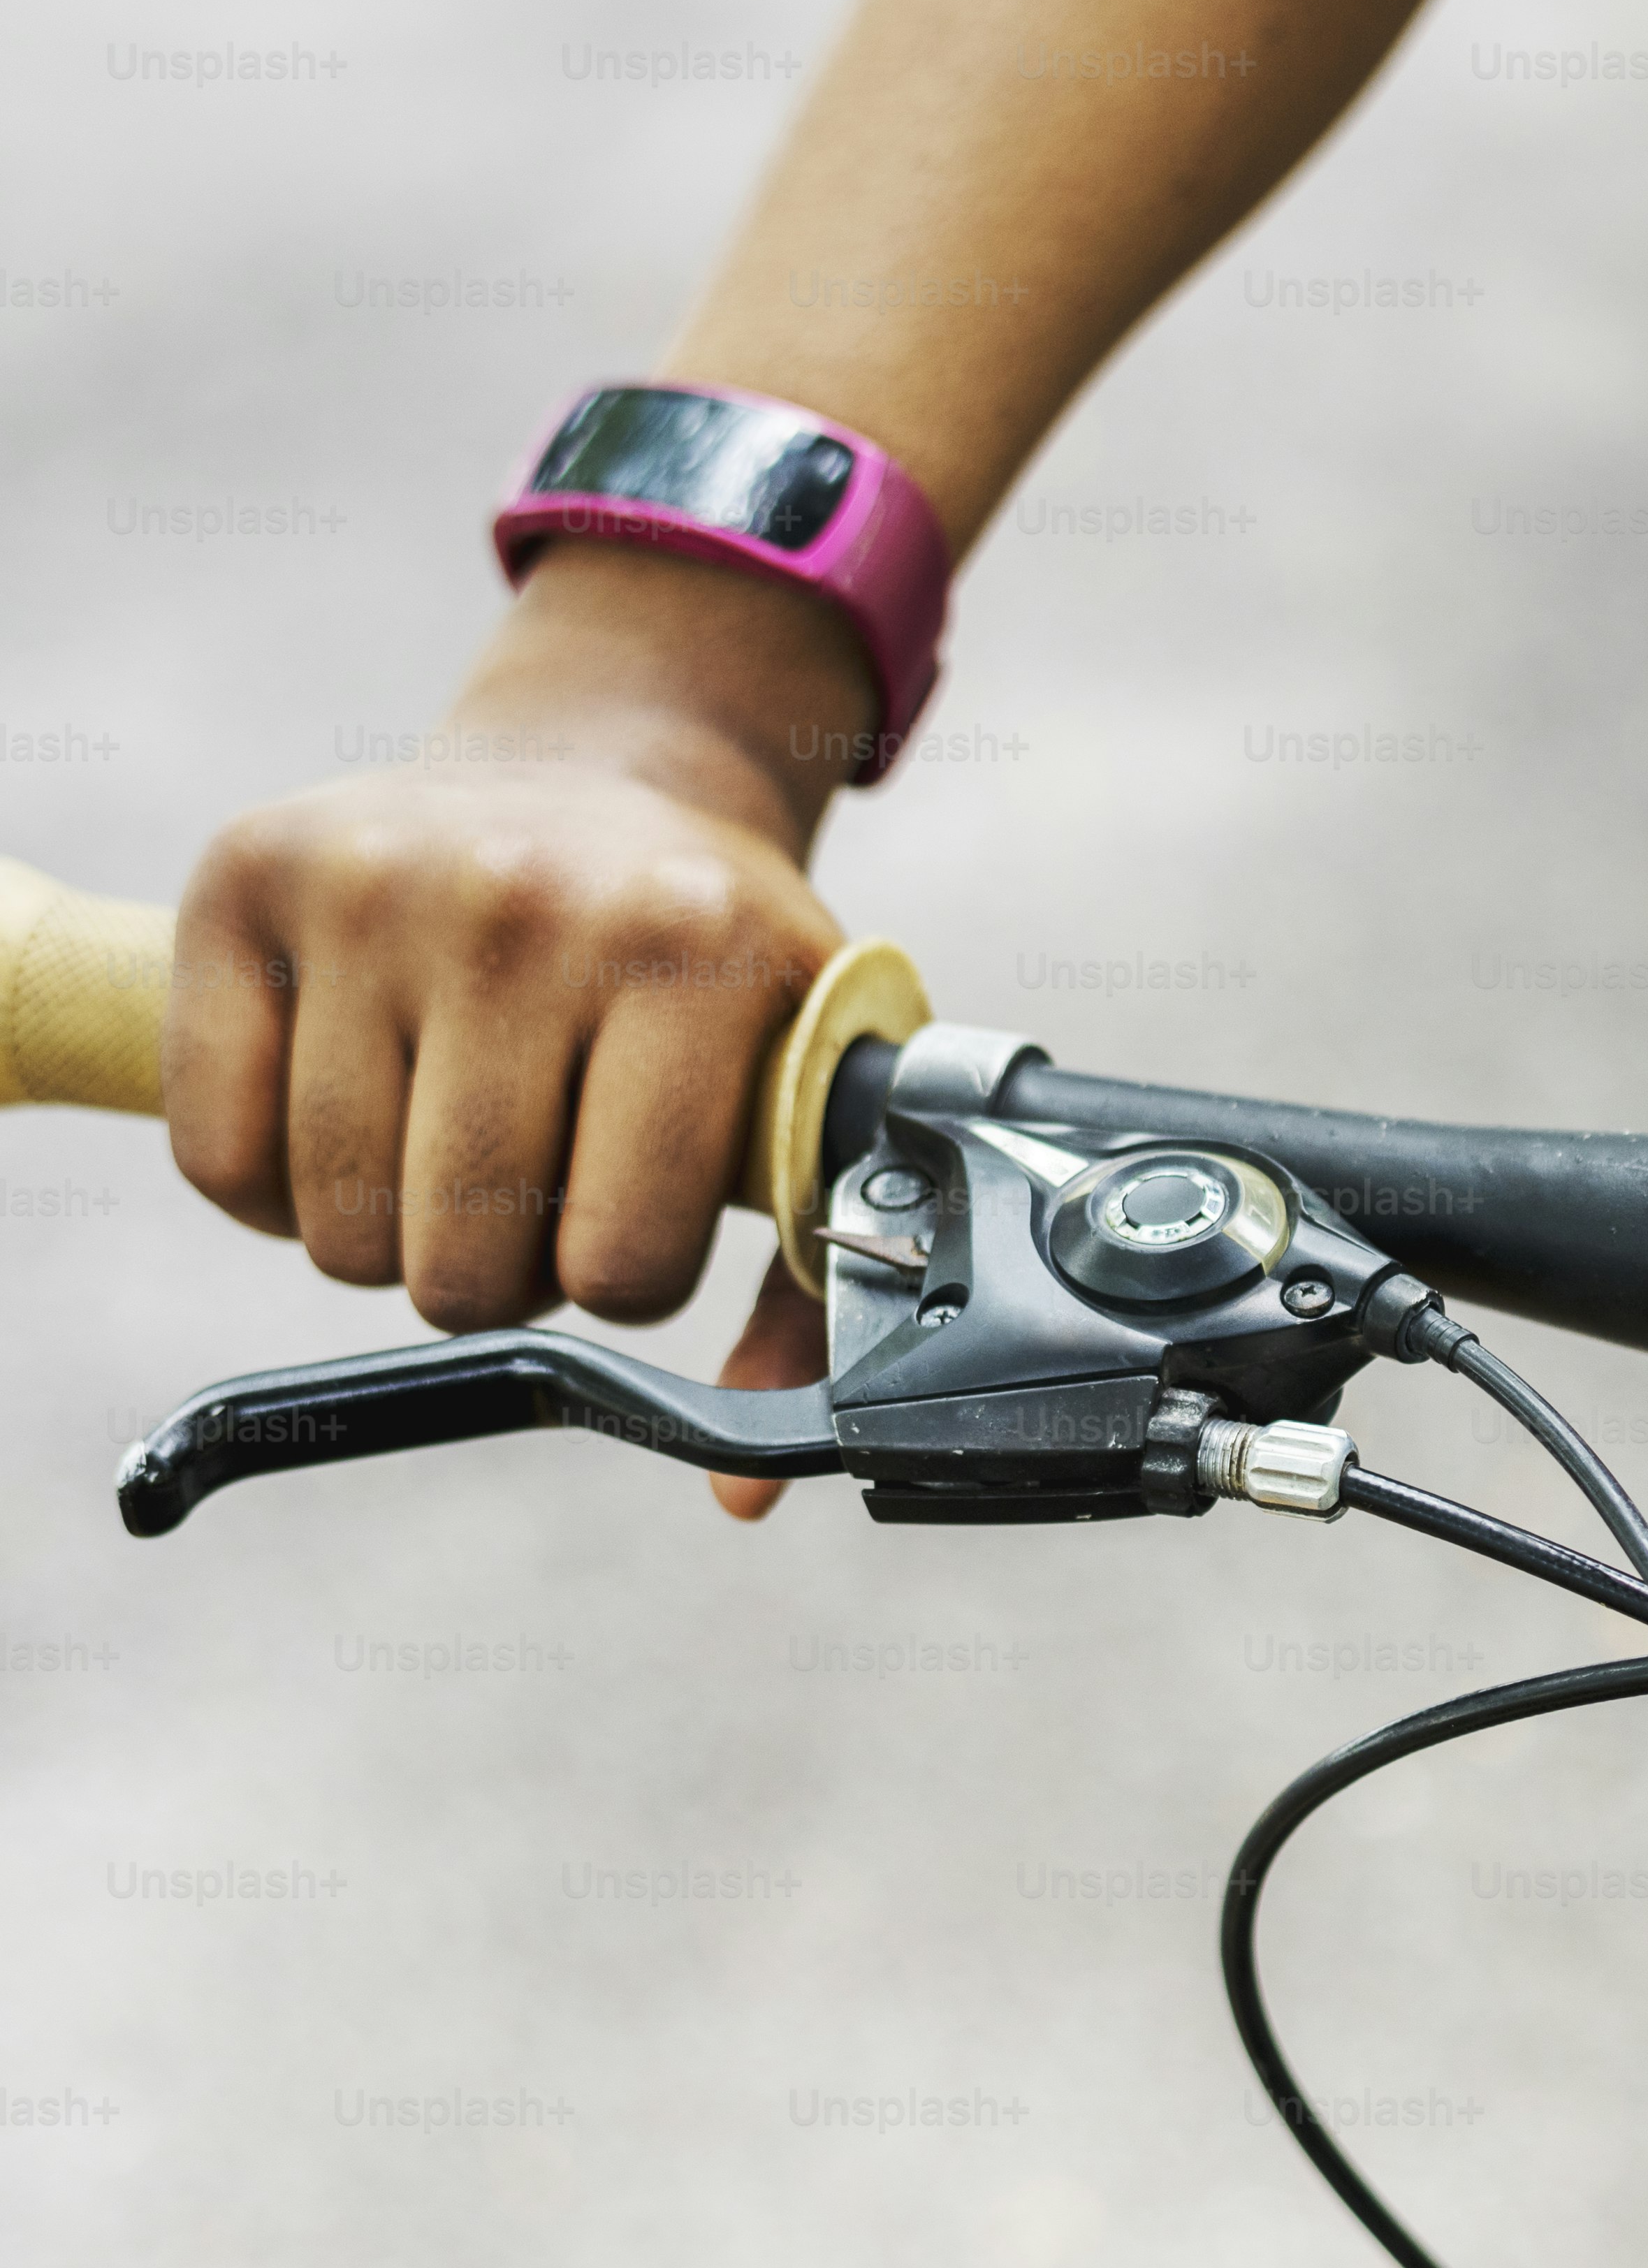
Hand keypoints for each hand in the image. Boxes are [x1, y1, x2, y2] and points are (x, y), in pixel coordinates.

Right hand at [165, 542, 866, 1517]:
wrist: (610, 778)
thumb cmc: (716, 966)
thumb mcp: (807, 1088)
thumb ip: (806, 1296)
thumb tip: (744, 1489)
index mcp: (694, 958)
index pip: (623, 1261)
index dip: (623, 1280)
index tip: (630, 1223)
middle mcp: (529, 904)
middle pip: (466, 1261)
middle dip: (501, 1278)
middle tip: (532, 1194)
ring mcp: (375, 883)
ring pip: (340, 1227)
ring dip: (394, 1240)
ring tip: (452, 1152)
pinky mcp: (245, 878)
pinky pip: (220, 1161)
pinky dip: (277, 1194)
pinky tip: (351, 1122)